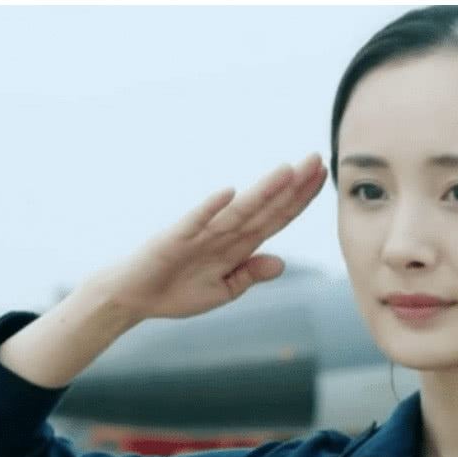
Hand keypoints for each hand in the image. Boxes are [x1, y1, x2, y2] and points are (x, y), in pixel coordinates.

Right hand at [89, 153, 327, 319]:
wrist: (135, 298)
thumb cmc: (177, 291)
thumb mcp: (222, 290)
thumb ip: (248, 275)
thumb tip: (281, 263)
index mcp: (238, 245)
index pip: (276, 217)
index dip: (300, 200)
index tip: (322, 177)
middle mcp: (224, 233)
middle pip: (265, 207)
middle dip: (292, 186)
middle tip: (317, 158)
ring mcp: (200, 233)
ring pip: (239, 210)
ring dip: (263, 192)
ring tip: (287, 171)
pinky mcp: (175, 238)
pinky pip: (196, 222)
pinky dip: (212, 208)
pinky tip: (229, 193)